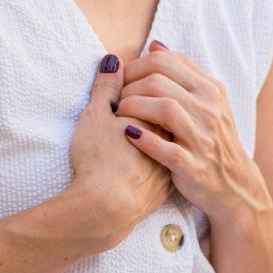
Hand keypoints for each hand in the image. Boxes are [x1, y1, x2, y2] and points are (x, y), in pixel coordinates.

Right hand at [70, 53, 171, 248]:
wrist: (105, 212)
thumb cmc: (98, 160)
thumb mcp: (96, 115)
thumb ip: (106, 86)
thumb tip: (112, 60)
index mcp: (163, 116)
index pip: (162, 91)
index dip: (141, 87)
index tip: (120, 95)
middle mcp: (176, 137)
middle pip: (170, 114)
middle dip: (149, 107)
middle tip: (121, 113)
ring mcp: (173, 162)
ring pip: (169, 140)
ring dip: (152, 132)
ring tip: (127, 134)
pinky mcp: (165, 187)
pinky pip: (163, 165)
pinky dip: (152, 157)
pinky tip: (138, 157)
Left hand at [116, 43, 272, 226]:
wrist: (233, 184)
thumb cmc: (214, 137)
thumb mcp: (209, 100)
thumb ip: (183, 72)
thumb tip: (155, 45)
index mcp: (211, 89)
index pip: (166, 61)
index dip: (137, 65)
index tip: (123, 78)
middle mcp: (209, 109)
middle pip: (159, 81)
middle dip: (129, 86)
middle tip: (115, 97)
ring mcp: (202, 137)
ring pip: (162, 109)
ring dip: (132, 108)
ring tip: (118, 113)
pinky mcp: (192, 166)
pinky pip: (164, 148)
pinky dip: (143, 140)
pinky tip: (127, 135)